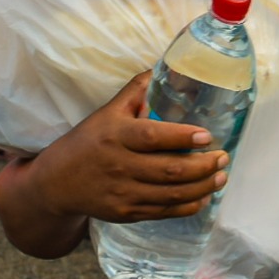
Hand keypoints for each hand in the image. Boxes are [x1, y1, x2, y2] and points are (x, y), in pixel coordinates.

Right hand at [23, 73, 227, 224]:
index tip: (207, 135)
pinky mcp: (125, 213)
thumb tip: (164, 65)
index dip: (182, 137)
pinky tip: (204, 197)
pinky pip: (163, 212)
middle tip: (223, 156)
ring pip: (171, 194)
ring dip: (203, 186)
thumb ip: (136, 92)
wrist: (54, 184)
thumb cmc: (87, 142)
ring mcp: (122, 192)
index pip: (152, 137)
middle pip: (169, 170)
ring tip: (221, 176)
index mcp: (115, 136)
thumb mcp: (106, 113)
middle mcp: (119, 165)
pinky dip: (187, 206)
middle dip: (204, 166)